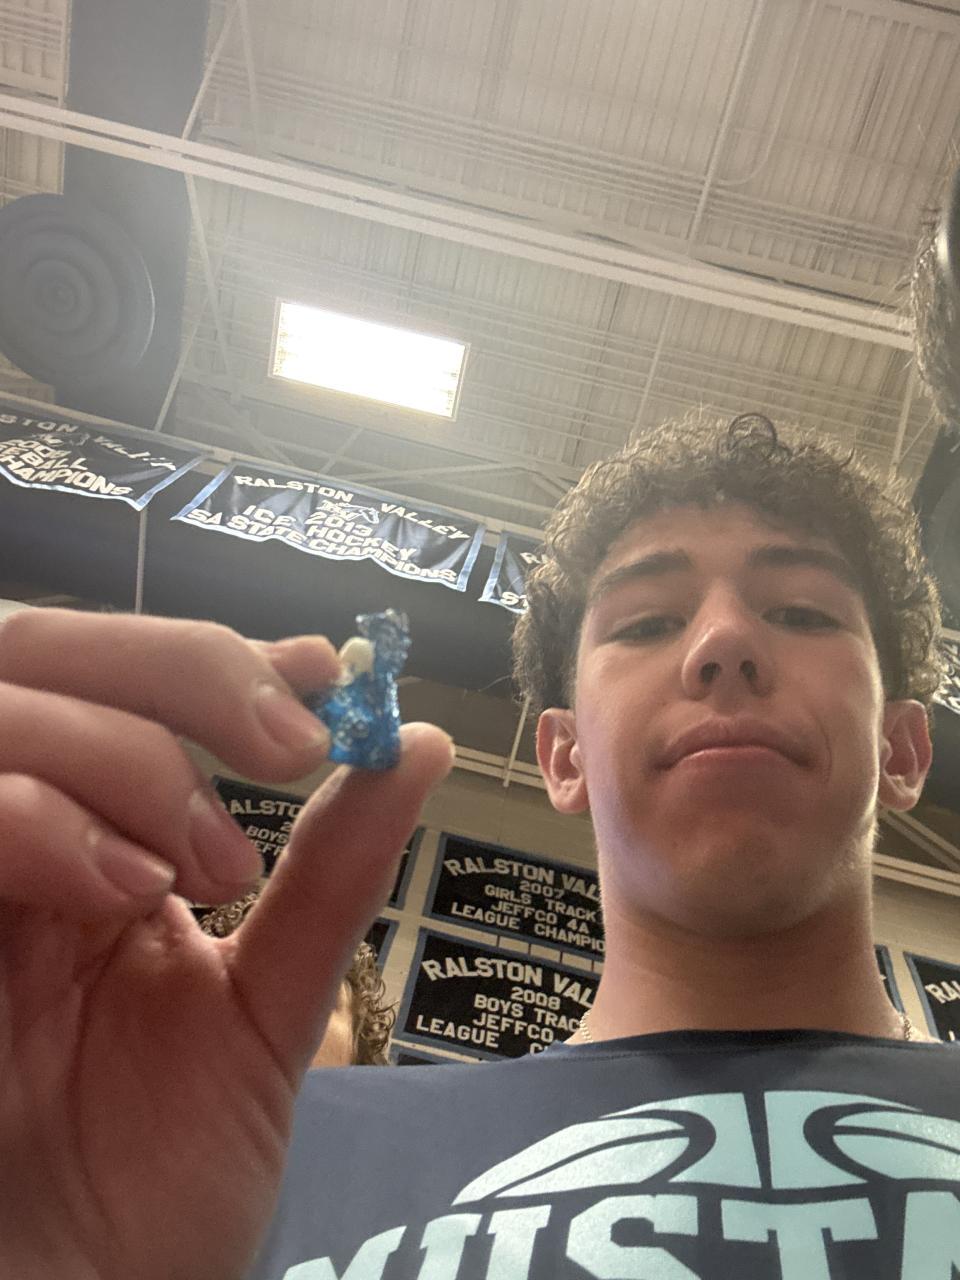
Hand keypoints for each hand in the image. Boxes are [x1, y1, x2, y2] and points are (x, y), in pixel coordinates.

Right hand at [0, 610, 453, 1279]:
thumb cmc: (159, 1181)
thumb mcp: (266, 1011)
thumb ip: (329, 877)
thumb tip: (413, 746)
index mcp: (89, 846)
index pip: (121, 681)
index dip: (213, 653)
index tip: (326, 672)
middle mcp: (11, 847)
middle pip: (45, 655)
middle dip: (177, 672)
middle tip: (292, 741)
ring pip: (0, 712)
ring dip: (122, 754)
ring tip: (214, 859)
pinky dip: (38, 818)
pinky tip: (125, 889)